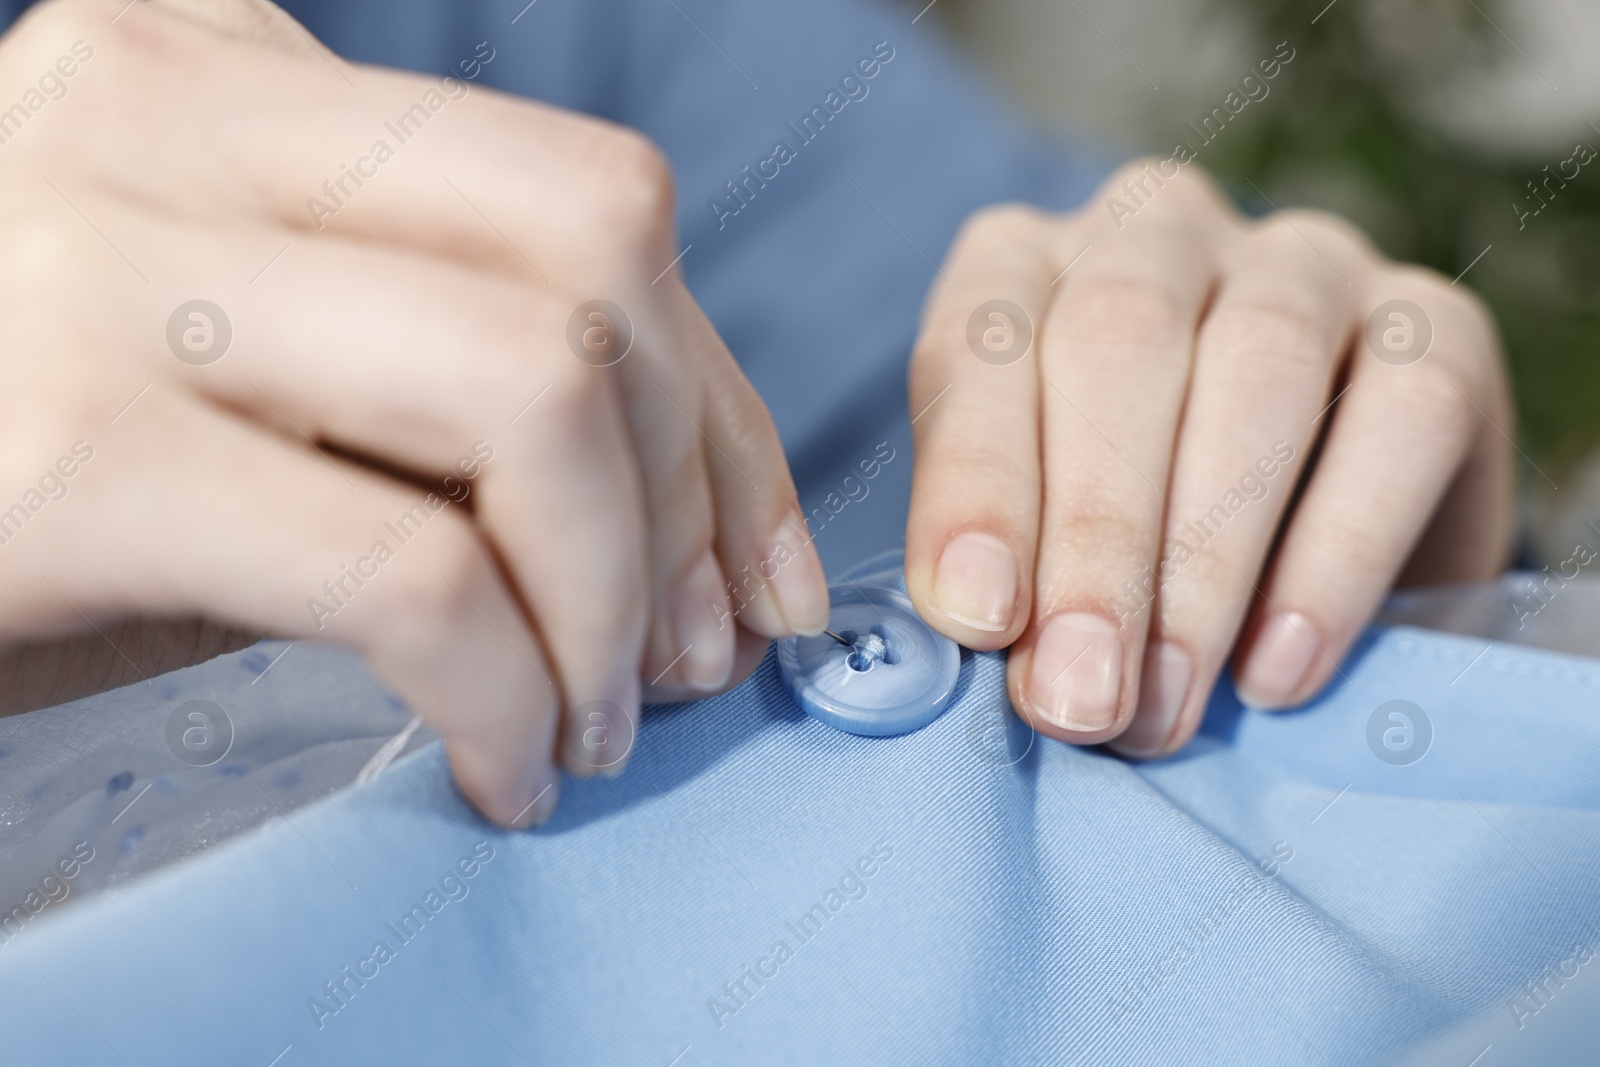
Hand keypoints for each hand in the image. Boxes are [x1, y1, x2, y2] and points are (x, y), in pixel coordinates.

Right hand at [0, 0, 827, 824]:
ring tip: (590, 719)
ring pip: (535, 386)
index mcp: (227, 63)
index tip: (753, 562)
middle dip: (693, 484)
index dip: (722, 403)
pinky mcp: (60, 449)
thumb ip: (439, 392)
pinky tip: (503, 763)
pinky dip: (505, 690)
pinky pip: (410, 572)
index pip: (593, 201)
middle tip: (684, 653)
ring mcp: (99, 261)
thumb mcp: (247, 382)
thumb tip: (696, 518)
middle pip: (598, 252)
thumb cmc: (19, 469)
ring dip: (609, 597)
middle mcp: (162, 107)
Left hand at [904, 160, 1514, 754]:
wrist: (1308, 539)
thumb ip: (1012, 571)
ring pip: (1259, 367)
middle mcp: (1155, 232)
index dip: (975, 484)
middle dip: (1094, 539)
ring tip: (1164, 704)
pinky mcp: (1436, 324)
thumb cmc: (1124, 540)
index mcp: (1021, 265)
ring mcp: (1302, 262)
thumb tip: (1008, 667)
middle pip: (1117, 342)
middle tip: (1079, 699)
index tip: (977, 620)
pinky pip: (1404, 416)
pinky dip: (1338, 556)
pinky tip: (1279, 668)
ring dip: (1203, 560)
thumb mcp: (1036, 538)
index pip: (978, 344)